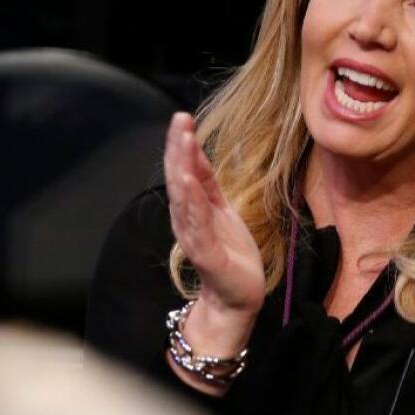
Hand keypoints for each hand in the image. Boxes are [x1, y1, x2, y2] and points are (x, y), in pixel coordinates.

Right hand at [164, 113, 265, 322]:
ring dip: (182, 168)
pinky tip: (188, 183)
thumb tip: (196, 153)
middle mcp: (188, 219)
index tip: (183, 117)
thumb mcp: (221, 210)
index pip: (185, 170)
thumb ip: (207, 184)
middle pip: (178, 177)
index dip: (183, 144)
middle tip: (179, 119)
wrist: (236, 298)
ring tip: (183, 141)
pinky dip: (191, 202)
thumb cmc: (230, 254)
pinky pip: (197, 224)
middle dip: (178, 148)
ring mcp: (194, 235)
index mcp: (193, 208)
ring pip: (184, 197)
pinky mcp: (205, 253)